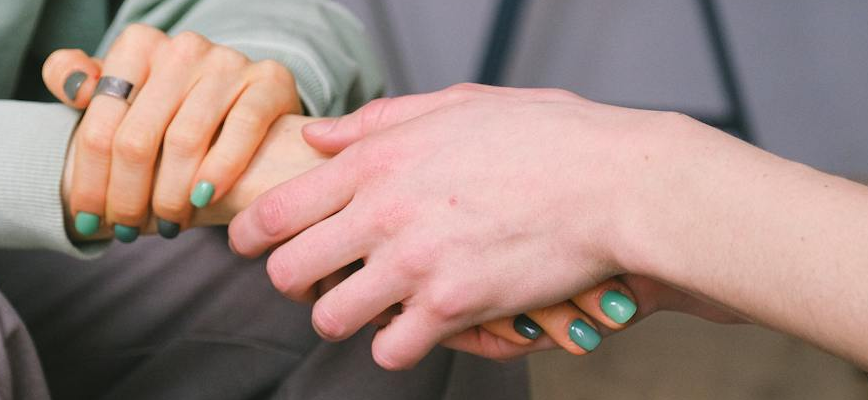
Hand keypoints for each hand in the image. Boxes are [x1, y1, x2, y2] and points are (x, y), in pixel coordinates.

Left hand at [43, 24, 300, 241]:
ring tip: (167, 225)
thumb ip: (78, 81)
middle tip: (127, 231)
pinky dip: (220, 171)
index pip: (100, 125)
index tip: (87, 220)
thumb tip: (75, 87)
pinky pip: (241, 129)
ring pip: (184, 141)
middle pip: (136, 139)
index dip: (89, 181)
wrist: (243, 101)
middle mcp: (182, 48)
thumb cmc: (168, 109)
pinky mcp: (269, 80)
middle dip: (127, 197)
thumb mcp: (119, 91)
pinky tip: (204, 200)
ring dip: (170, 197)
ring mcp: (227, 62)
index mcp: (138, 45)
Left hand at [228, 83, 723, 368]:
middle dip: (294, 282)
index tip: (252, 244)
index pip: (277, 208)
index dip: (251, 234)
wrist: (616, 183)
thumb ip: (378, 122)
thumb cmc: (547, 138)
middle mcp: (383, 212)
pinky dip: (397, 345)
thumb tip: (318, 135)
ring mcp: (414, 264)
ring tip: (368, 306)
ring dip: (344, 317)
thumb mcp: (456, 105)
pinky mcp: (452, 307)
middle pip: (288, 271)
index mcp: (377, 160)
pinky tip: (415, 327)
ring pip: (330, 318)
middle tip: (316, 280)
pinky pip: (390, 350)